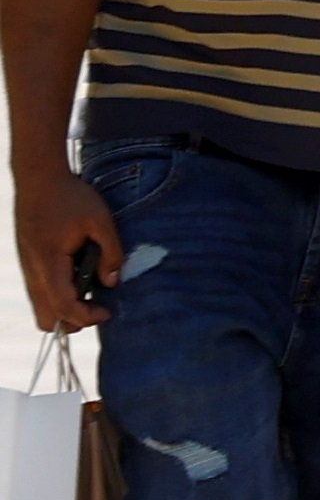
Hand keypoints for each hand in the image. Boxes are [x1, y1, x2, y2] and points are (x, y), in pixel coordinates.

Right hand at [14, 164, 120, 331]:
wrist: (39, 179)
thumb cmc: (70, 197)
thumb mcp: (100, 220)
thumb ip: (111, 252)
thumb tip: (112, 282)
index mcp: (49, 263)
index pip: (63, 307)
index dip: (86, 317)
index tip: (107, 311)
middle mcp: (33, 271)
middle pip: (46, 319)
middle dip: (72, 320)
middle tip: (97, 304)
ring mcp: (28, 268)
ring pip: (41, 307)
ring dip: (65, 308)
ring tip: (90, 289)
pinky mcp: (29, 263)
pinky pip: (41, 292)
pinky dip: (58, 295)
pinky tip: (78, 276)